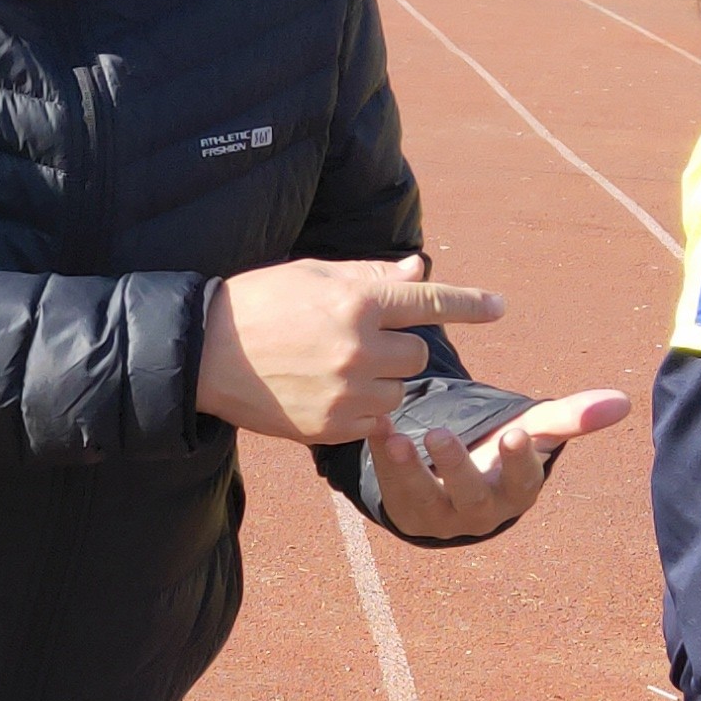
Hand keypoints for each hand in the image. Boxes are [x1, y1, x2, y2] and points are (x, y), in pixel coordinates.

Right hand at [198, 258, 506, 441]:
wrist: (201, 354)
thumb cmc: (257, 303)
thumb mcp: (313, 274)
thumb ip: (371, 276)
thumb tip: (419, 273)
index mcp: (356, 302)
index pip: (430, 302)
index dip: (469, 304)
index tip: (498, 307)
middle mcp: (358, 348)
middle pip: (417, 355)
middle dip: (399, 348)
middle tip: (360, 341)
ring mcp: (346, 392)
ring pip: (398, 391)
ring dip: (381, 381)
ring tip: (334, 369)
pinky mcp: (331, 427)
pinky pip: (374, 420)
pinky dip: (362, 410)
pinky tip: (326, 393)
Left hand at [362, 387, 631, 541]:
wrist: (454, 480)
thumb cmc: (500, 451)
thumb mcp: (533, 432)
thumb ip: (572, 417)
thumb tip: (623, 401)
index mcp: (515, 491)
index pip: (522, 482)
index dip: (517, 461)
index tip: (512, 434)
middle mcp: (478, 511)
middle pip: (470, 496)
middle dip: (456, 467)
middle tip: (440, 435)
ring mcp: (438, 515)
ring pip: (423, 497)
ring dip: (408, 470)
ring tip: (399, 438)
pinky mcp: (403, 508)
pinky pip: (388, 485)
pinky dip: (380, 456)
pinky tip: (376, 428)